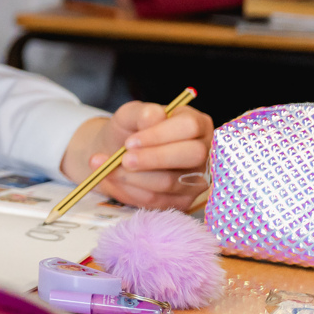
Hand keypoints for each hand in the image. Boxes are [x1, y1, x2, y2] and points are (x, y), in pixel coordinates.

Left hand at [58, 101, 213, 210]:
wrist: (115, 156)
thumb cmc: (129, 131)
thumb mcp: (128, 115)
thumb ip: (141, 112)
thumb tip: (154, 116)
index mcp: (196, 124)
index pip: (190, 126)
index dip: (160, 135)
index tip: (130, 142)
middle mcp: (205, 152)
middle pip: (193, 155)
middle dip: (154, 158)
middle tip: (124, 159)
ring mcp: (198, 179)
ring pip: (171, 181)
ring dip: (134, 176)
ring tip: (109, 167)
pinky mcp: (183, 201)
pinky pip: (158, 200)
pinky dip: (131, 190)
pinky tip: (115, 179)